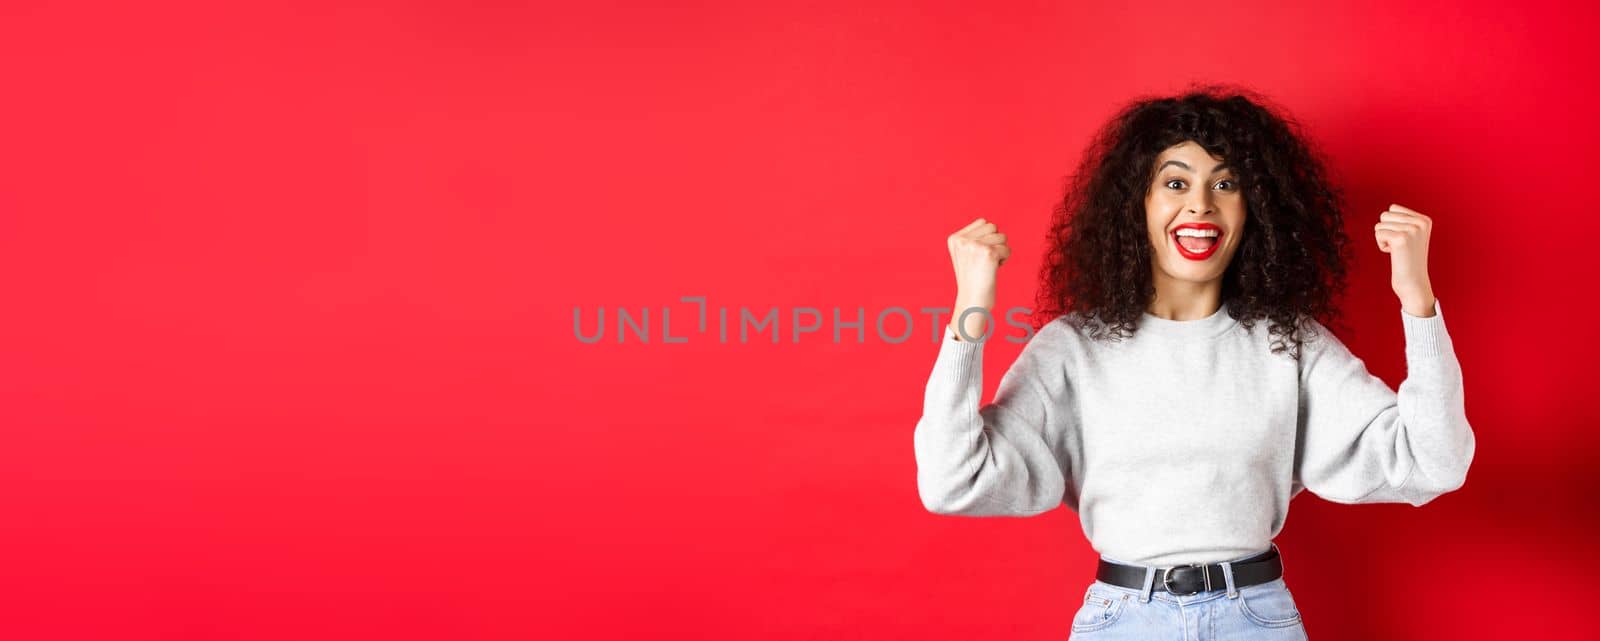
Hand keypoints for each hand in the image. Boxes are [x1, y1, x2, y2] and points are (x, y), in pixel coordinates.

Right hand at [946, 217, 1010, 340]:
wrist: (972, 302)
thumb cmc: (972, 279)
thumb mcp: (965, 254)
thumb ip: (973, 237)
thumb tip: (989, 224)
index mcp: (954, 239)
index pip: (983, 222)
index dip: (987, 238)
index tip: (978, 256)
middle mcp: (962, 240)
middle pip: (993, 227)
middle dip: (995, 243)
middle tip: (984, 261)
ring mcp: (975, 246)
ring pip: (1002, 237)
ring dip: (1000, 251)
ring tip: (987, 266)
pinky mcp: (988, 253)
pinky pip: (1007, 249)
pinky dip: (1004, 260)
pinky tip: (993, 270)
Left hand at [1374, 203, 1436, 316]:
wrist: (1414, 283)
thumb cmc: (1408, 260)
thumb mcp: (1412, 236)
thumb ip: (1404, 221)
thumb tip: (1390, 208)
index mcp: (1425, 220)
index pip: (1393, 208)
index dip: (1392, 226)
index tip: (1403, 241)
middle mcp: (1421, 222)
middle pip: (1385, 215)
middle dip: (1386, 231)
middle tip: (1399, 247)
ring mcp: (1412, 229)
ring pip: (1379, 224)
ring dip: (1383, 239)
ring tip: (1397, 251)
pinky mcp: (1401, 238)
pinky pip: (1378, 234)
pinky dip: (1381, 245)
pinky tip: (1394, 254)